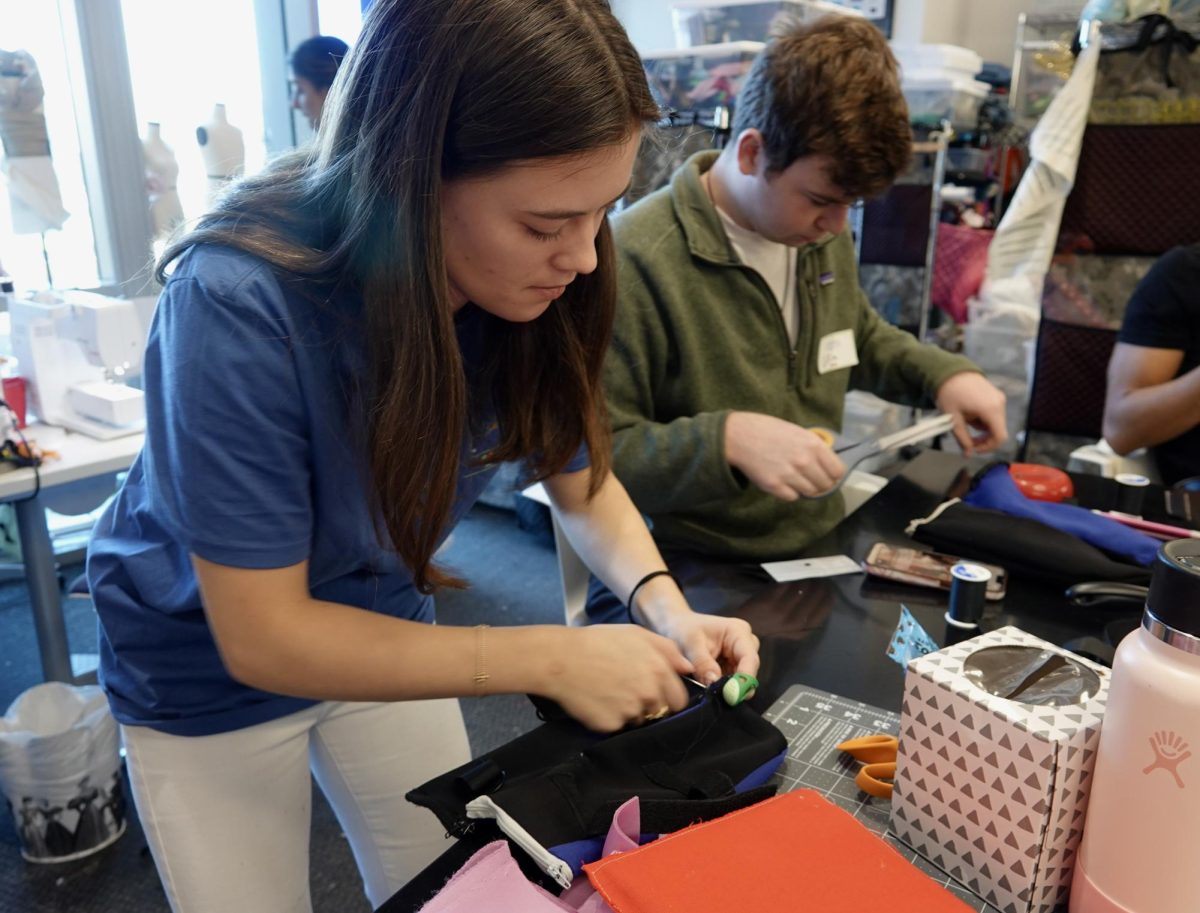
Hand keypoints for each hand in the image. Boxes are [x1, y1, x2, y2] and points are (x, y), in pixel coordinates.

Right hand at [545, 625, 692, 731]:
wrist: (561, 659)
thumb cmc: (598, 642)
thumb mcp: (637, 634)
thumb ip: (668, 650)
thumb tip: (688, 668)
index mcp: (660, 671)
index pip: (680, 700)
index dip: (670, 696)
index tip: (657, 692)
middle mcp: (649, 694)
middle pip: (661, 711)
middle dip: (651, 705)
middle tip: (630, 690)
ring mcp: (631, 712)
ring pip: (640, 719)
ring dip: (631, 711)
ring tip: (610, 691)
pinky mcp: (611, 726)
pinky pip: (619, 726)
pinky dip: (611, 717)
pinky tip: (599, 700)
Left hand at [655, 611, 759, 685]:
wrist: (676, 626)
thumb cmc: (683, 629)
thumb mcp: (689, 643)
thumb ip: (702, 662)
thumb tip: (714, 682)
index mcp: (738, 631)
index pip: (749, 657)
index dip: (745, 678)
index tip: (733, 695)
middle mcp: (744, 642)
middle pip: (749, 669)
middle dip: (737, 685)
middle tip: (723, 699)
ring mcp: (740, 654)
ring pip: (742, 676)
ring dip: (729, 686)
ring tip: (714, 692)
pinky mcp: (733, 664)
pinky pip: (733, 679)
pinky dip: (724, 686)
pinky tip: (713, 689)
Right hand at [724, 412, 845, 499]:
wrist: (739, 435)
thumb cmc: (768, 430)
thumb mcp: (797, 432)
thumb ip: (814, 448)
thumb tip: (826, 464)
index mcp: (813, 445)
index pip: (837, 471)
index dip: (833, 475)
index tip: (827, 475)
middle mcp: (805, 461)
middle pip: (825, 485)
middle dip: (820, 484)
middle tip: (810, 479)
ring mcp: (790, 475)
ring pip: (810, 492)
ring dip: (805, 488)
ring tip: (795, 479)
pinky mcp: (775, 486)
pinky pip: (792, 497)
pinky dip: (790, 492)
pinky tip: (782, 482)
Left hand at [935, 372, 1007, 455]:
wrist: (950, 371)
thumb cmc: (949, 393)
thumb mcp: (953, 419)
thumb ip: (963, 439)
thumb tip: (968, 455)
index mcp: (991, 409)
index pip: (999, 437)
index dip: (988, 447)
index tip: (975, 449)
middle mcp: (999, 403)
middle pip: (998, 431)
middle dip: (984, 439)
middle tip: (968, 441)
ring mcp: (999, 398)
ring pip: (996, 423)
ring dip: (982, 429)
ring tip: (966, 421)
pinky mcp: (996, 395)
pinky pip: (994, 414)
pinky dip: (984, 419)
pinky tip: (971, 414)